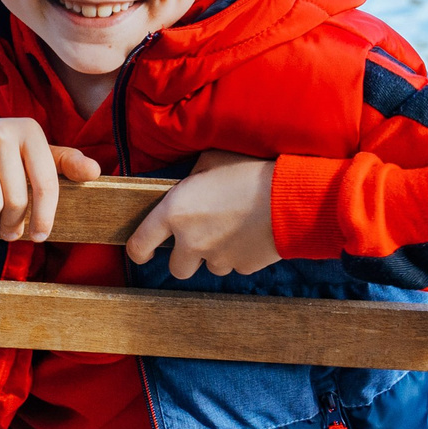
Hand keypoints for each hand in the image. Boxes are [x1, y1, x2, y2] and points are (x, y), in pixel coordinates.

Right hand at [0, 117, 101, 242]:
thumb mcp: (31, 157)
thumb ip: (63, 164)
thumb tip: (94, 172)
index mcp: (29, 130)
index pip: (46, 184)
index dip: (45, 217)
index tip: (40, 236)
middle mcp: (2, 129)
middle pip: (17, 199)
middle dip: (12, 224)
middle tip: (7, 231)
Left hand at [127, 150, 280, 277]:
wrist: (289, 196)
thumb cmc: (248, 172)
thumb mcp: (210, 161)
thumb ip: (191, 177)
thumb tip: (189, 184)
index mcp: (173, 213)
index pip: (140, 245)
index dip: (138, 251)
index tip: (142, 252)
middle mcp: (191, 241)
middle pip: (177, 268)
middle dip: (185, 257)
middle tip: (198, 238)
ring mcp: (219, 257)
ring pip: (209, 266)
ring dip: (215, 254)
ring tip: (232, 228)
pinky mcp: (244, 266)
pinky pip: (236, 265)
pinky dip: (239, 255)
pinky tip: (251, 234)